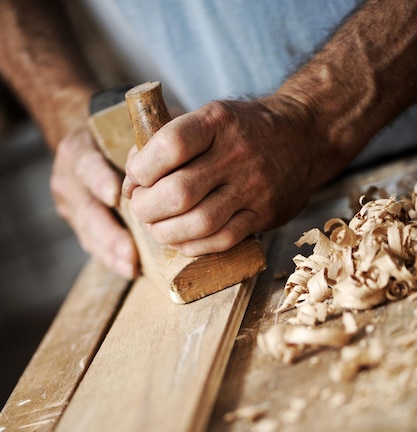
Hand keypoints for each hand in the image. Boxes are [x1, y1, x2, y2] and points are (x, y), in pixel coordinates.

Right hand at [51, 127, 138, 277]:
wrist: (91, 142)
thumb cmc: (121, 132)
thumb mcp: (129, 126)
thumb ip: (146, 139)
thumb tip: (177, 154)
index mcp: (79, 150)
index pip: (87, 165)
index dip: (99, 180)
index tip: (115, 195)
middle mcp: (69, 179)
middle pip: (87, 209)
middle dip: (109, 233)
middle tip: (129, 251)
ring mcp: (71, 204)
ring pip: (89, 232)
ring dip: (112, 252)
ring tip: (133, 267)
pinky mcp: (78, 223)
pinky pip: (93, 244)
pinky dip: (112, 258)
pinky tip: (130, 269)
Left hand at [122, 97, 315, 256]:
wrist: (305, 134)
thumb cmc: (244, 129)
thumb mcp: (211, 116)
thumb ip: (170, 141)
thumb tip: (130, 179)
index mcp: (217, 121)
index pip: (169, 146)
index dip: (140, 169)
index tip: (134, 178)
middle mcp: (237, 154)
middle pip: (178, 193)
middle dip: (146, 207)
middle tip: (140, 207)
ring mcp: (253, 188)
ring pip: (198, 222)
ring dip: (165, 232)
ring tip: (156, 227)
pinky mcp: (264, 215)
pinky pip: (221, 240)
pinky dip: (192, 245)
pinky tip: (181, 239)